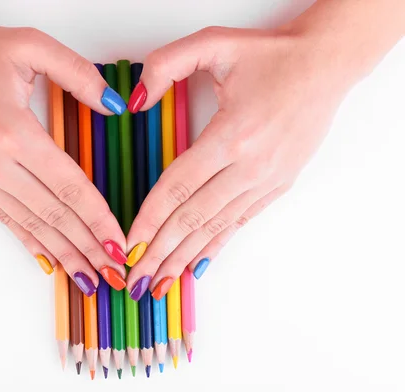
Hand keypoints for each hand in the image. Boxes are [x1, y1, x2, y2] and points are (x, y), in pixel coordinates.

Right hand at [0, 22, 129, 294]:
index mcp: (16, 132)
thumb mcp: (32, 46)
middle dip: (88, 247)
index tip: (120, 242)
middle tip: (114, 273)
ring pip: (31, 224)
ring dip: (63, 254)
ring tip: (89, 278)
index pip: (69, 187)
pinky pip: (6, 219)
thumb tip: (115, 105)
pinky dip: (30, 242)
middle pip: (54, 215)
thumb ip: (79, 74)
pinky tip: (49, 261)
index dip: (98, 219)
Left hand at [124, 25, 358, 300]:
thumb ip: (167, 65)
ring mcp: (267, 179)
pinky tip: (198, 264)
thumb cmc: (272, 55)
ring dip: (185, 257)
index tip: (128, 246)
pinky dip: (216, 244)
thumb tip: (135, 101)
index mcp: (232, 135)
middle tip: (136, 280)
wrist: (326, 64)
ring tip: (161, 283)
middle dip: (160, 253)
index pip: (178, 188)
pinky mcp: (278, 184)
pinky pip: (240, 221)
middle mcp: (251, 165)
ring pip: (216, 227)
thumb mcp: (215, 43)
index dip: (149, 220)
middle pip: (194, 218)